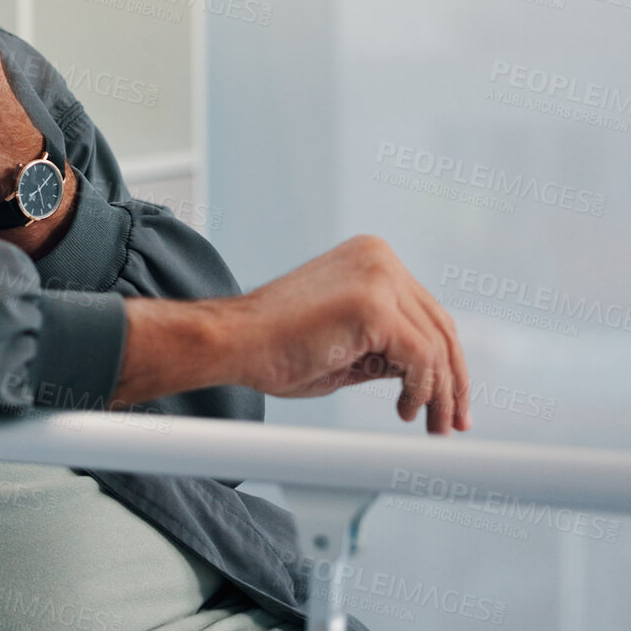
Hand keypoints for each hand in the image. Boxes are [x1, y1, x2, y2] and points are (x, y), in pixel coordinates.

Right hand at [116, 236, 471, 434]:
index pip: (428, 312)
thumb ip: (386, 348)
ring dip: (439, 393)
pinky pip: (421, 358)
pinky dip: (420, 391)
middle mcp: (379, 259)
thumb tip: (423, 372)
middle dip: (452, 381)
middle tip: (451, 420)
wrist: (231, 341)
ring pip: (436, 345)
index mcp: (371, 259)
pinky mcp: (375, 306)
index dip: (445, 360)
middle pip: (441, 326)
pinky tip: (405, 409)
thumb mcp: (346, 345)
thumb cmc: (272, 345)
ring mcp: (378, 278)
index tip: (449, 397)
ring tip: (430, 423)